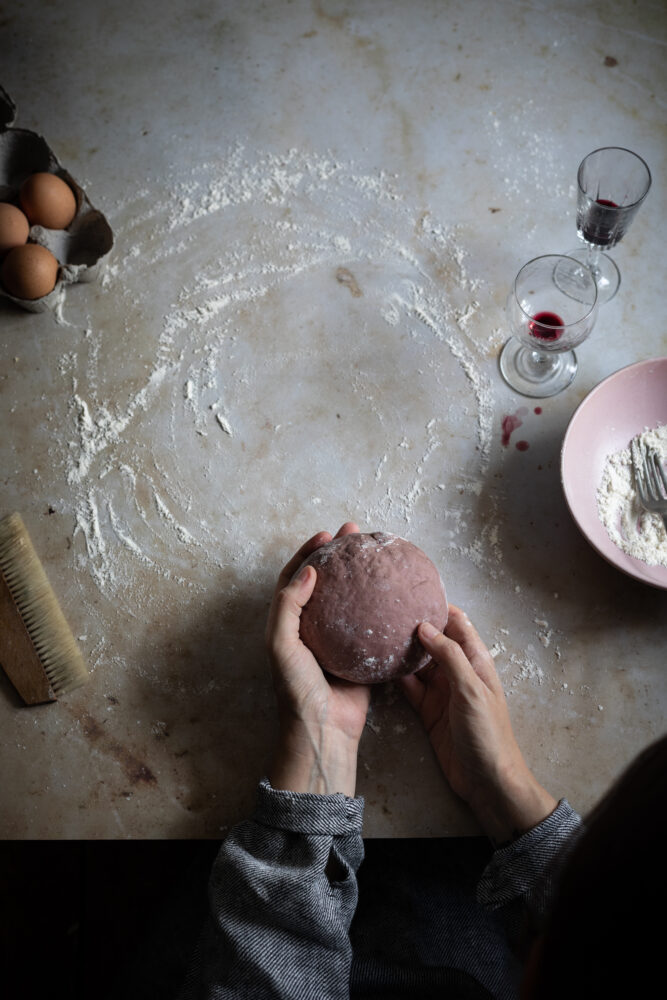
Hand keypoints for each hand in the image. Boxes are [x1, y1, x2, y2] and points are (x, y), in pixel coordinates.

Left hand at [265, 521, 370, 796]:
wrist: (324, 730)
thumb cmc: (296, 689)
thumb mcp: (282, 644)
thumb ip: (289, 606)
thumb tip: (308, 571)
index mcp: (288, 624)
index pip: (294, 578)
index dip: (307, 553)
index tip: (326, 535)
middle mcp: (312, 628)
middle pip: (325, 581)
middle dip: (337, 555)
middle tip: (355, 533)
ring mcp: (337, 640)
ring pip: (349, 599)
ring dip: (360, 576)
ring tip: (375, 553)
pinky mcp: (360, 654)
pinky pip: (372, 624)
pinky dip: (381, 606)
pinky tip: (395, 592)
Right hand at [401, 607, 556, 844]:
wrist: (488, 781)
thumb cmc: (487, 733)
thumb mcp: (471, 689)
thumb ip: (449, 656)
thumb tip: (425, 626)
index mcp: (476, 661)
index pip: (458, 624)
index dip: (439, 607)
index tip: (415, 591)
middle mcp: (458, 672)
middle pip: (434, 641)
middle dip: (414, 626)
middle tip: (386, 610)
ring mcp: (442, 692)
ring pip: (418, 664)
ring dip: (402, 651)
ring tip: (376, 632)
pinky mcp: (428, 711)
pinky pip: (409, 688)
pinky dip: (396, 677)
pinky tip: (378, 665)